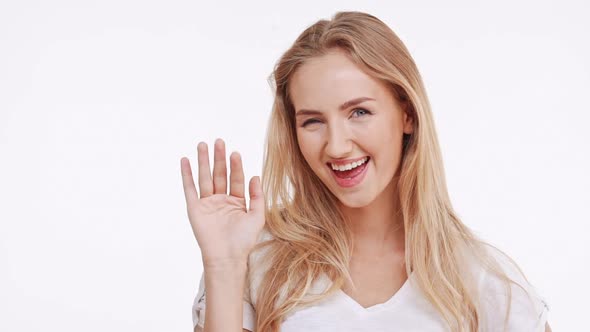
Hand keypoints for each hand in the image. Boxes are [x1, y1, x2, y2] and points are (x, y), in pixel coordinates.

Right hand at [180, 138, 264, 266]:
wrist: (227, 257)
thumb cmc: (243, 241)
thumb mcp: (257, 217)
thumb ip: (257, 196)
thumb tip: (254, 176)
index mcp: (237, 202)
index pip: (236, 179)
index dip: (236, 166)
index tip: (235, 153)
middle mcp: (221, 201)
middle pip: (219, 174)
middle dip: (219, 158)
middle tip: (219, 141)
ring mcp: (207, 204)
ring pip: (205, 177)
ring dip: (204, 161)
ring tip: (202, 144)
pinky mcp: (194, 209)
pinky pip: (189, 188)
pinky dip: (187, 175)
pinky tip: (186, 161)